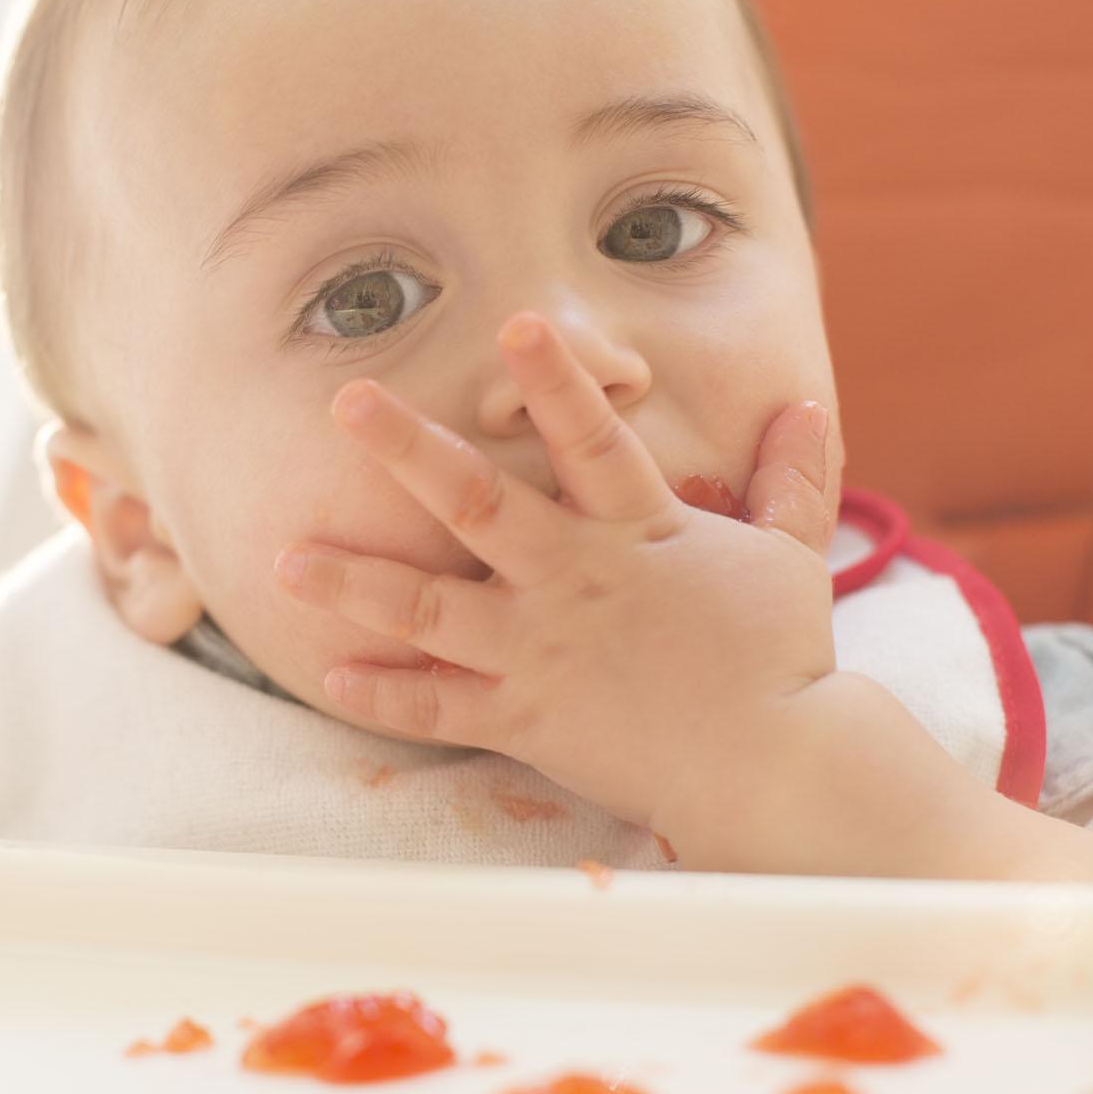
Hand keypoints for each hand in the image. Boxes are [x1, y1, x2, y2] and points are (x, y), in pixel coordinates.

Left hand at [273, 310, 838, 831]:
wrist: (771, 768)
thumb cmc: (782, 662)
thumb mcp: (792, 559)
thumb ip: (791, 481)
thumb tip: (807, 409)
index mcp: (639, 531)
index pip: (591, 439)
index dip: (555, 383)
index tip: (514, 325)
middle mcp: (575, 581)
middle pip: (477, 503)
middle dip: (406, 448)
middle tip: (347, 402)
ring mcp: (542, 651)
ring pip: (429, 607)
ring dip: (354, 581)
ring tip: (285, 558)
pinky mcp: (526, 720)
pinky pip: (439, 709)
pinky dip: (385, 695)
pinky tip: (334, 674)